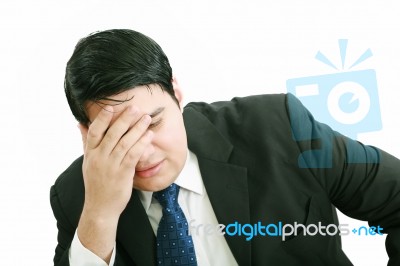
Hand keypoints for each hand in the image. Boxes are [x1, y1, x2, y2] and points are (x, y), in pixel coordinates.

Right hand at [76, 105, 152, 261]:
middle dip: (124, 119)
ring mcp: (110, 166)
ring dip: (137, 129)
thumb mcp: (88, 162)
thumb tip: (80, 124)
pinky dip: (141, 144)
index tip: (110, 107)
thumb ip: (86, 142)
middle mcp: (99, 158)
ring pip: (124, 143)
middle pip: (112, 134)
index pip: (94, 132)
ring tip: (146, 118)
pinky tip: (149, 136)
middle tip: (135, 108)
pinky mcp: (122, 174)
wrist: (100, 208)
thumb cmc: (96, 184)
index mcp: (90, 154)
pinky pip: (133, 155)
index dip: (102, 118)